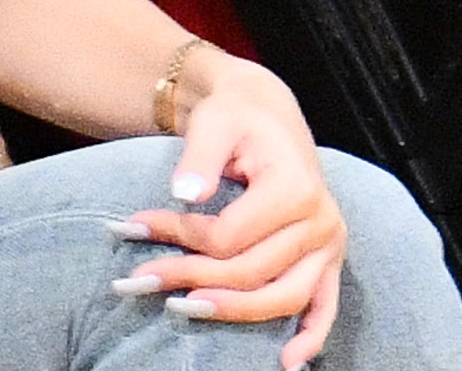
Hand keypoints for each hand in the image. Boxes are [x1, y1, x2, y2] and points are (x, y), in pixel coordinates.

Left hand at [115, 59, 349, 368]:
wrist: (266, 115)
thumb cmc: (237, 119)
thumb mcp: (215, 123)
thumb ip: (200, 156)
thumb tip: (184, 194)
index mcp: (297, 186)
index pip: (229, 237)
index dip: (178, 238)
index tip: (133, 226)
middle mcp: (321, 219)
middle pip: (248, 271)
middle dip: (188, 277)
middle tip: (134, 281)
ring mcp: (327, 244)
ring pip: (281, 297)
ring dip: (230, 312)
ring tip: (178, 309)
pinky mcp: (328, 259)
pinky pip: (325, 306)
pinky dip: (311, 337)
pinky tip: (287, 363)